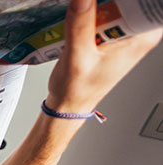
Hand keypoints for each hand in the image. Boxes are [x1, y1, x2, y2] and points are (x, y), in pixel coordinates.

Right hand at [46, 0, 160, 114]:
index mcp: (141, 38)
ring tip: (85, 10)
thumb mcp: (77, 57)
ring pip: (120, 4)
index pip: (148, 5)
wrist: (70, 102)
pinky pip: (110, 9)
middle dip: (110, 0)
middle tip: (92, 6)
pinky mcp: (113, 31)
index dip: (130, 1)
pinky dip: (96, 7)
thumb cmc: (78, 88)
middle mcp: (139, 32)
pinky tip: (84, 13)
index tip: (108, 3)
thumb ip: (80, 25)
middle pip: (133, 2)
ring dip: (101, 3)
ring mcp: (126, 31)